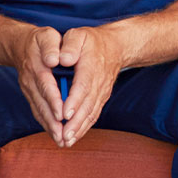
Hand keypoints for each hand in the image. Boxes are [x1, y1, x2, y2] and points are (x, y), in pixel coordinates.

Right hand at [13, 26, 69, 142]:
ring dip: (50, 127)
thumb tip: (54, 60)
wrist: (20, 45)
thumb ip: (51, 47)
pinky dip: (46, 124)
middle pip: (41, 104)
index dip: (54, 101)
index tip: (63, 115)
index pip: (46, 86)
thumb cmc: (40, 40)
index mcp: (36, 67)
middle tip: (64, 137)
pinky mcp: (30, 96)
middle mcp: (30, 82)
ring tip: (61, 141)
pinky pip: (38, 111)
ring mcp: (28, 90)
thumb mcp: (46, 37)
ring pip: (39, 111)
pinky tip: (55, 134)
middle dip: (53, 122)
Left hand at [52, 26, 130, 147]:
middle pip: (88, 105)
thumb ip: (70, 46)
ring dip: (79, 129)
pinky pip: (93, 114)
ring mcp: (102, 92)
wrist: (115, 47)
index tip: (64, 114)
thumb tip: (62, 59)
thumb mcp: (79, 35)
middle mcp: (99, 82)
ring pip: (91, 112)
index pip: (83, 85)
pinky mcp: (101, 98)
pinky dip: (84, 127)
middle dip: (76, 122)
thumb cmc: (91, 41)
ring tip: (66, 142)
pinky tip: (73, 138)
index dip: (74, 101)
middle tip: (63, 136)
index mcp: (91, 66)